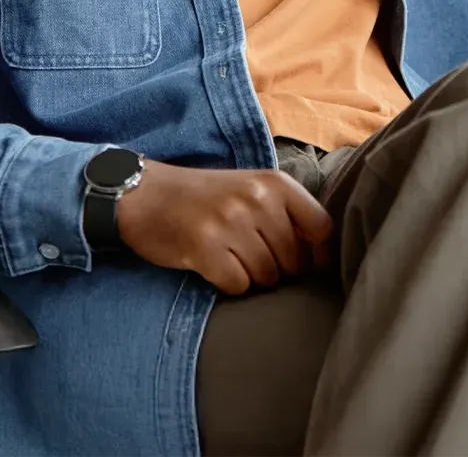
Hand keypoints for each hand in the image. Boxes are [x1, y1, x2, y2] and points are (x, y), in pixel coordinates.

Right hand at [114, 160, 334, 294]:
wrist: (146, 194)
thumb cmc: (205, 196)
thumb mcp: (250, 188)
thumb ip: (285, 212)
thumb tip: (321, 256)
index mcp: (273, 183)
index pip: (321, 226)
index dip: (321, 254)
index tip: (313, 266)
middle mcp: (255, 200)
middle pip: (293, 260)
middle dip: (279, 269)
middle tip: (252, 258)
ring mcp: (230, 223)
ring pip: (267, 276)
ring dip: (253, 278)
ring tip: (232, 258)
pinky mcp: (204, 248)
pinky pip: (238, 286)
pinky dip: (229, 284)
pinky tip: (215, 267)